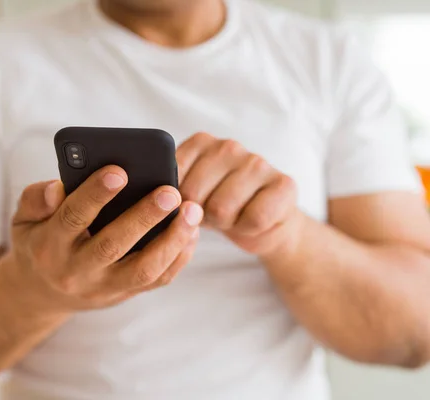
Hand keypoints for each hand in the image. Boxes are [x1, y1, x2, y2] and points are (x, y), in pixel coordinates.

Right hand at [9, 166, 203, 311]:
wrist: (42, 292)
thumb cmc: (38, 241)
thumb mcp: (23, 219)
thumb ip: (36, 199)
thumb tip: (58, 188)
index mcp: (48, 245)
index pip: (72, 218)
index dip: (95, 194)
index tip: (119, 170)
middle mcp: (76, 271)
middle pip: (112, 246)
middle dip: (144, 217)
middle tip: (170, 192)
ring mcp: (103, 288)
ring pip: (143, 270)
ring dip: (172, 240)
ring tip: (193, 210)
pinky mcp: (124, 295)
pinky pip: (157, 281)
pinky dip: (179, 256)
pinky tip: (192, 231)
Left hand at [177, 132, 300, 256]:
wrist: (264, 224)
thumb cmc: (219, 206)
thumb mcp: (188, 194)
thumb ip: (170, 187)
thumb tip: (159, 196)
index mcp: (200, 143)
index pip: (171, 175)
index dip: (177, 201)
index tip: (187, 204)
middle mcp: (228, 146)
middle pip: (193, 195)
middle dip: (199, 215)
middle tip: (212, 214)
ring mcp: (258, 162)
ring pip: (221, 209)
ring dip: (224, 224)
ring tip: (232, 216)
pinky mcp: (284, 184)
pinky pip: (254, 219)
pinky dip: (249, 229)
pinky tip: (251, 221)